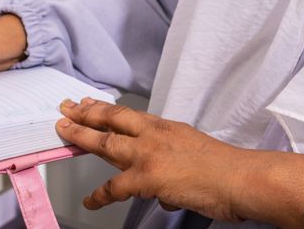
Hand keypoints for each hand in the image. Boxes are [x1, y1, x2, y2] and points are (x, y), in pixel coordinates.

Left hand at [55, 98, 303, 227]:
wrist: (240, 177)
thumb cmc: (225, 169)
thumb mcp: (194, 151)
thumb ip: (170, 161)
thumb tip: (159, 186)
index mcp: (167, 127)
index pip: (128, 114)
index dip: (104, 109)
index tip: (87, 103)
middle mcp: (155, 135)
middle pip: (112, 120)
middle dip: (85, 114)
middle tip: (65, 108)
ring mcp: (149, 154)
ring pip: (106, 144)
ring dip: (82, 137)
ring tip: (63, 132)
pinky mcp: (148, 176)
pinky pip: (115, 186)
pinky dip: (99, 195)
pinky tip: (89, 200)